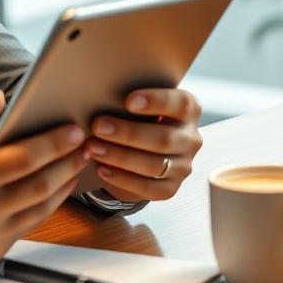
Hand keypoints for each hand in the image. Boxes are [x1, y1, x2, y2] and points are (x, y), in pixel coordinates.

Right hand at [0, 89, 89, 269]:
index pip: (22, 158)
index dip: (53, 143)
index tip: (73, 131)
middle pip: (40, 185)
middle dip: (68, 162)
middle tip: (85, 145)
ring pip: (41, 208)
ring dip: (65, 184)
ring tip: (76, 163)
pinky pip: (30, 225)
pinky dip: (47, 205)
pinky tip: (56, 188)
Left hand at [85, 89, 202, 201]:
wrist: (139, 148)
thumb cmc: (135, 116)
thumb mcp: (139, 103)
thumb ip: (130, 98)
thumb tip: (101, 92)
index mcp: (188, 110)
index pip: (180, 104)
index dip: (155, 102)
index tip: (127, 101)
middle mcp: (191, 138)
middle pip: (163, 138)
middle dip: (127, 133)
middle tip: (98, 126)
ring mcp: (183, 166)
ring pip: (154, 165)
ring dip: (120, 157)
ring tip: (92, 148)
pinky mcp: (171, 188)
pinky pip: (149, 189)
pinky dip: (123, 179)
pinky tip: (101, 169)